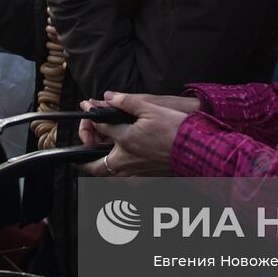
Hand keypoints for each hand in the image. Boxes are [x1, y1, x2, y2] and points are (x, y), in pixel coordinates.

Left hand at [76, 92, 190, 176]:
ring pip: (109, 175)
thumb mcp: (151, 108)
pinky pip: (124, 179)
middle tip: (78, 154)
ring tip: (97, 155)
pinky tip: (120, 161)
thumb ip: (127, 102)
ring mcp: (137, 173)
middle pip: (96, 168)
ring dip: (99, 166)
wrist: (198, 149)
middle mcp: (127, 161)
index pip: (100, 128)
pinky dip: (117, 171)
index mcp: (126, 141)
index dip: (91, 116)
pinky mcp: (147, 178)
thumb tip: (109, 98)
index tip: (88, 108)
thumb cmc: (177, 129)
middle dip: (82, 162)